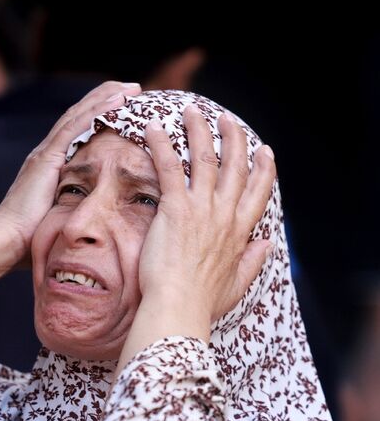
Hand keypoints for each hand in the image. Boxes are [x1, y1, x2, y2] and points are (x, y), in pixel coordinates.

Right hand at [0, 80, 141, 264]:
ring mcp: (45, 154)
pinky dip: (97, 110)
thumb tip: (91, 222)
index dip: (98, 115)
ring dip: (106, 98)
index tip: (122, 108)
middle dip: (105, 99)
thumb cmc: (28, 240)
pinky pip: (76, 127)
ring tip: (131, 88)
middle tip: (132, 89)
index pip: (76, 132)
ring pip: (79, 115)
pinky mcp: (47, 159)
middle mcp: (45, 154)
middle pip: (78, 116)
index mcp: (47, 166)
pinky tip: (117, 101)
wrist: (6, 242)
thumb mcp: (56, 219)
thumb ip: (70, 211)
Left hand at [138, 105, 276, 335]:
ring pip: (204, 159)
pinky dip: (161, 145)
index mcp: (240, 232)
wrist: (178, 308)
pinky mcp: (175, 209)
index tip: (265, 151)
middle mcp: (225, 214)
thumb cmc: (202, 303)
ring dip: (198, 131)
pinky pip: (168, 168)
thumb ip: (252, 262)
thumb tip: (267, 244)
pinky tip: (153, 128)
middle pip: (234, 166)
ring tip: (190, 111)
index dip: (263, 169)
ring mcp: (202, 209)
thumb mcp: (236, 284)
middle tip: (226, 119)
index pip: (258, 192)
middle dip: (232, 139)